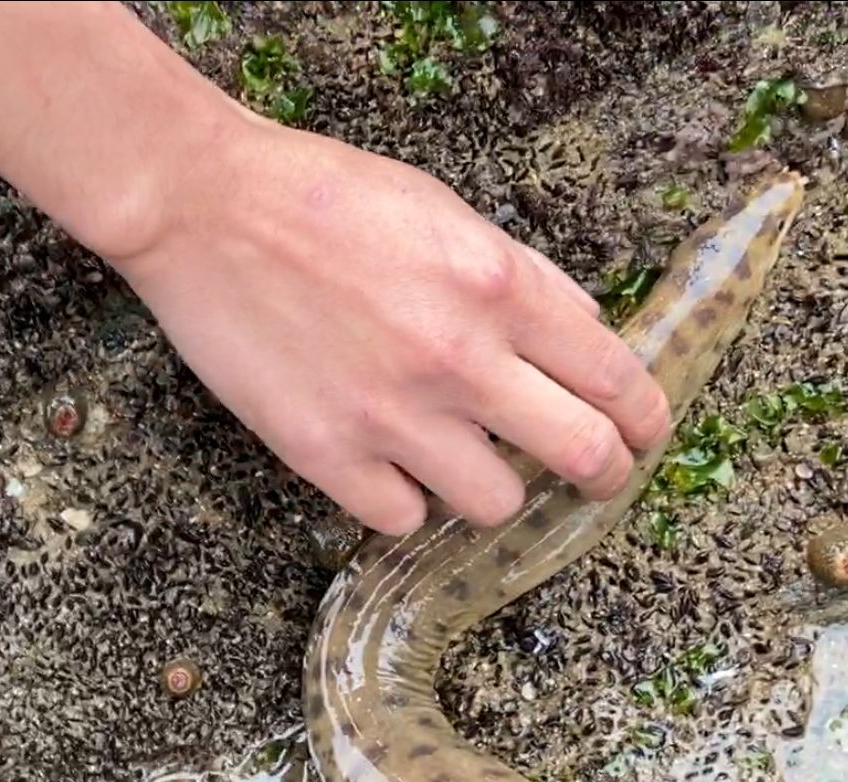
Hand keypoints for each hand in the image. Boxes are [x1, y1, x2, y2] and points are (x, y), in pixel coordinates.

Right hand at [0, 2, 669, 536]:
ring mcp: (392, 416)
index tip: (646, 434)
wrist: (202, 207)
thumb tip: (582, 328)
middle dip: (604, 473)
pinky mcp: (326, 455)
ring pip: (495, 503)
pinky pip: (403, 519)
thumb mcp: (445, 209)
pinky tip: (389, 464)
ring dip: (492, 486)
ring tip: (464, 457)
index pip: (613, 377)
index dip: (645, 418)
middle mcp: (460, 359)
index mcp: (498, 287)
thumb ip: (521, 275)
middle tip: (596, 477)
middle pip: (581, 456)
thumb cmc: (322, 195)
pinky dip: (405, 499)